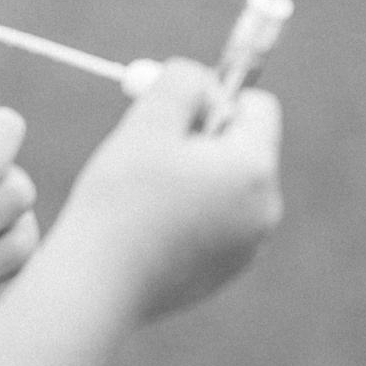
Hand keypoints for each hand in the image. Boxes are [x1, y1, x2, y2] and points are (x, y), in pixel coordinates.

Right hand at [51, 62, 282, 327]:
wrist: (98, 286)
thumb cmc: (121, 198)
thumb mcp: (149, 122)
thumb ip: (183, 83)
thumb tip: (204, 80)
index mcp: (255, 168)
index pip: (258, 107)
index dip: (215, 98)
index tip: (174, 115)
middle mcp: (266, 208)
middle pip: (244, 148)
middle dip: (204, 141)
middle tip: (151, 154)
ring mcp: (250, 245)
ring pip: (226, 187)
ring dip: (194, 179)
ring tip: (146, 196)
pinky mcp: (227, 272)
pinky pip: (216, 224)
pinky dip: (189, 217)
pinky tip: (149, 230)